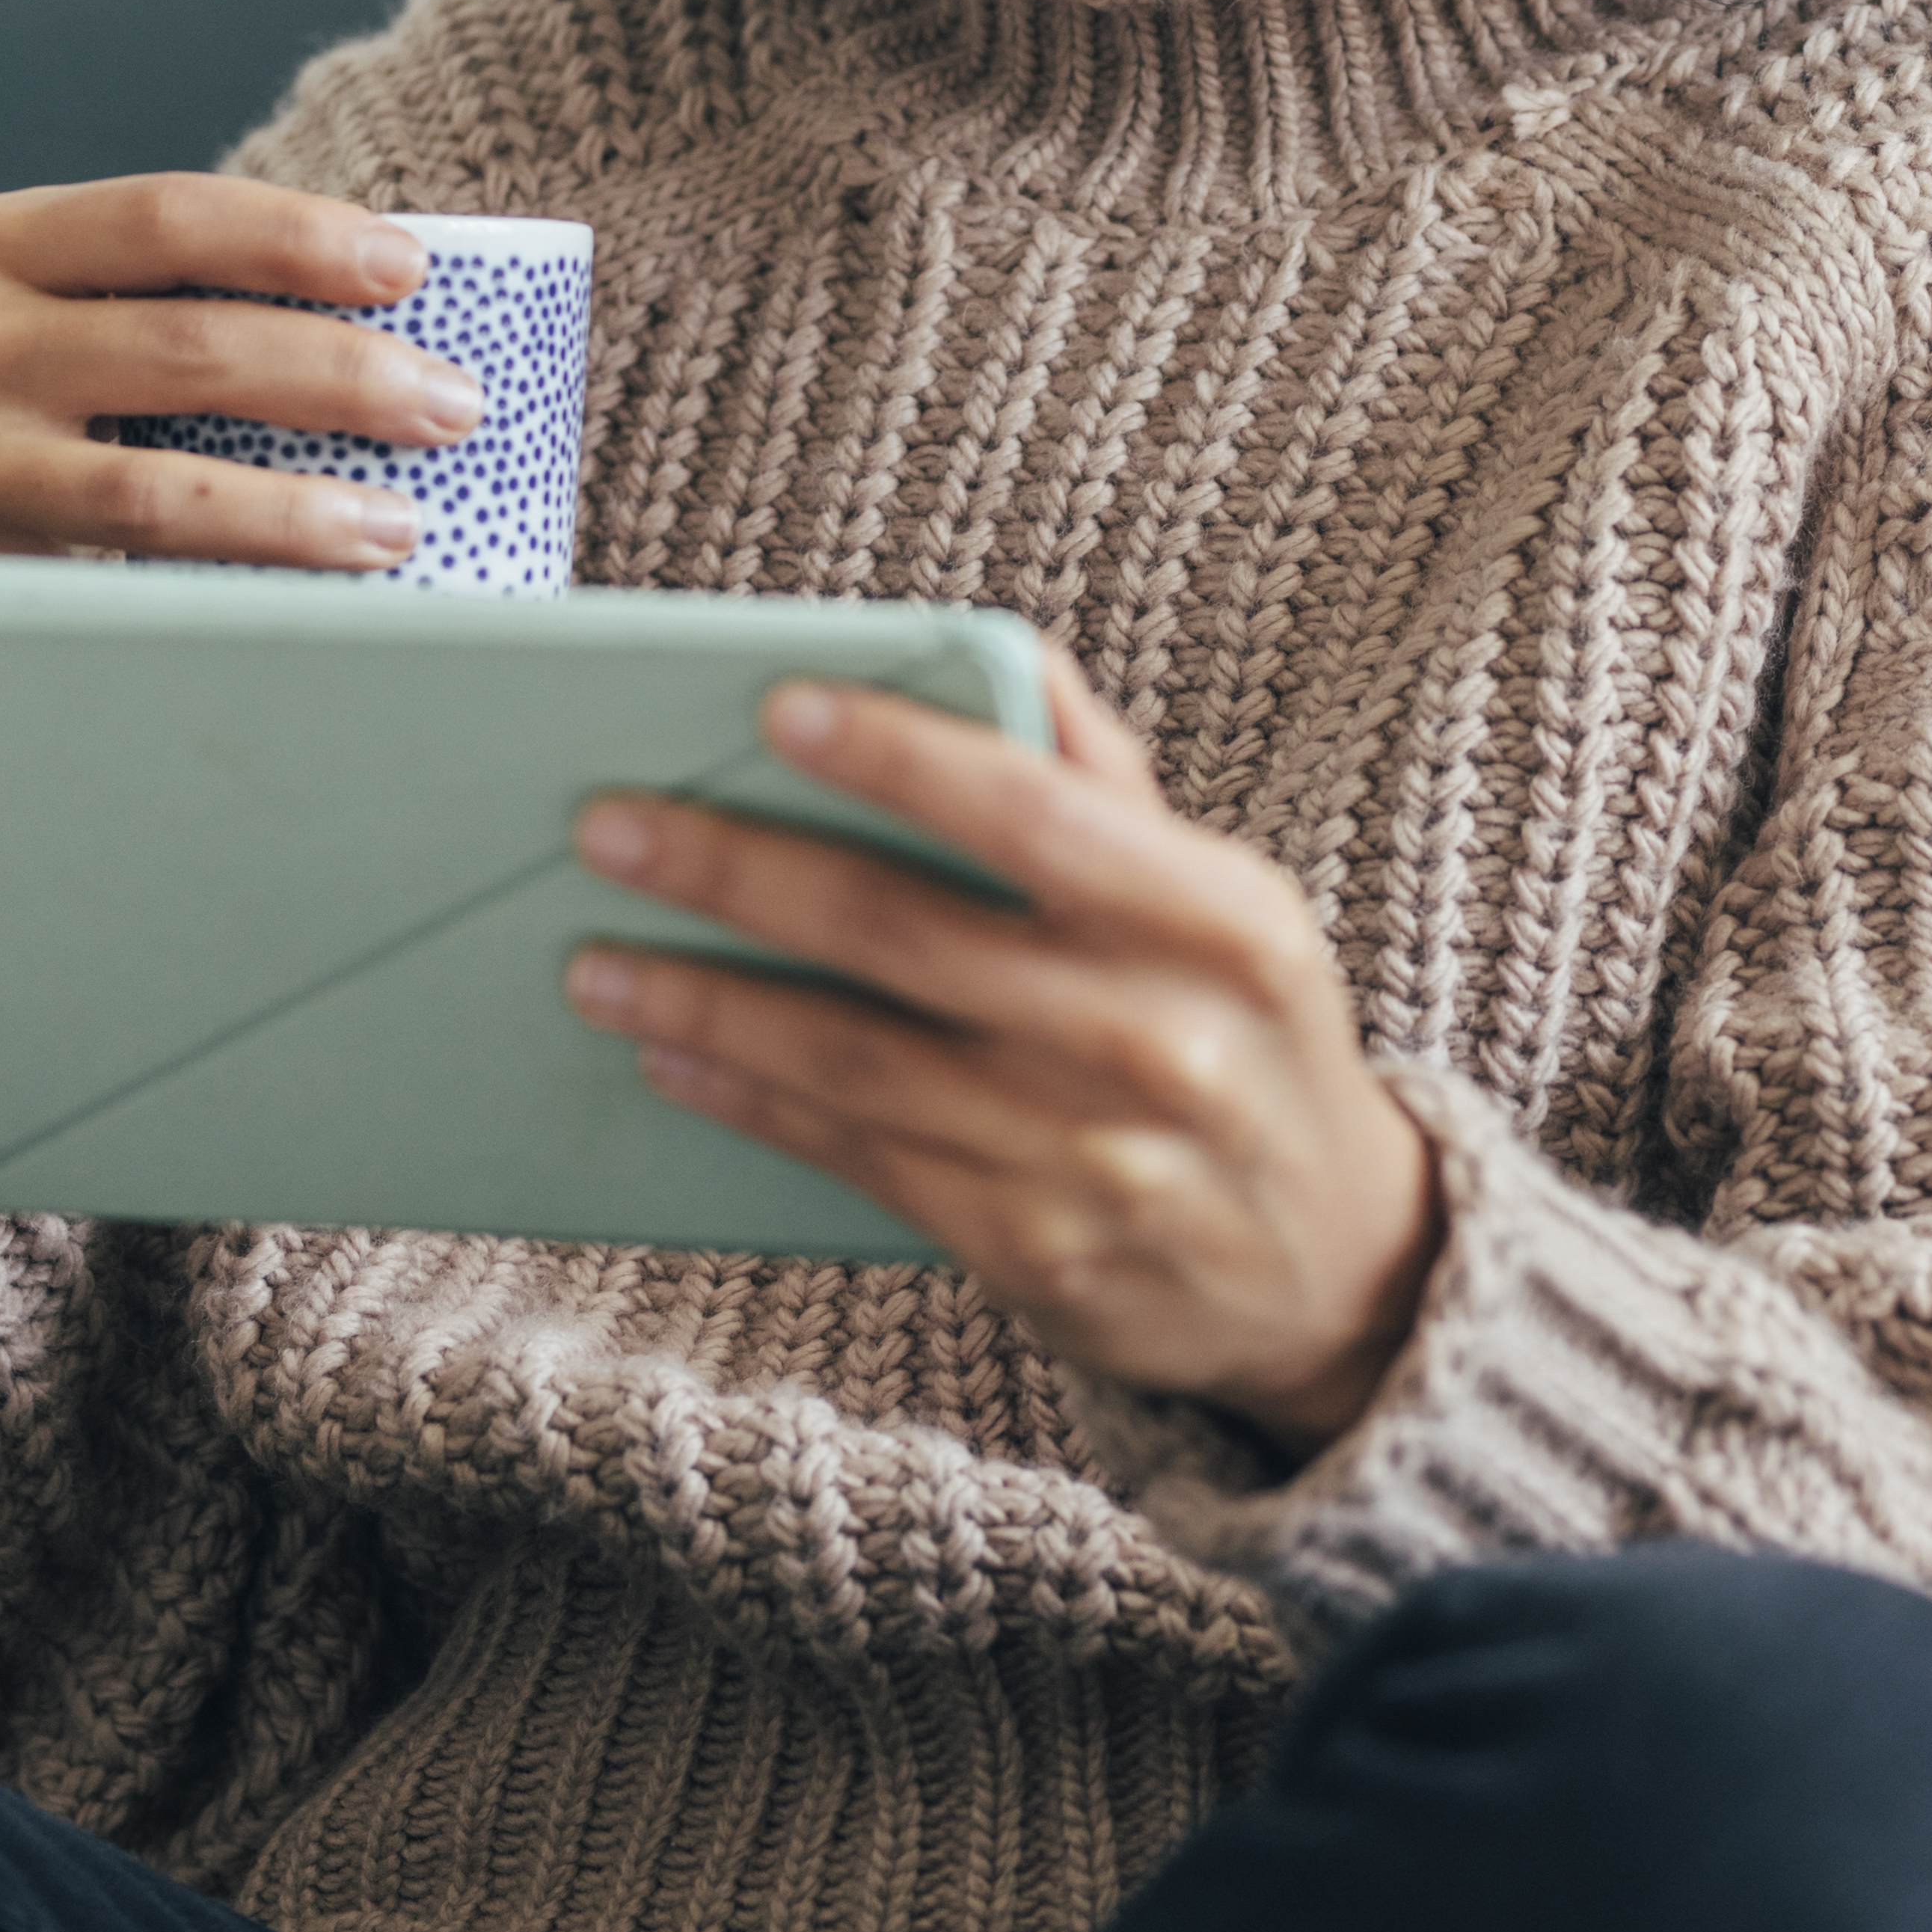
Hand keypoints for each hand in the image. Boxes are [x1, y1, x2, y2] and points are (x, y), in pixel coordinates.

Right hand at [0, 174, 481, 613]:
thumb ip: (131, 304)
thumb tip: (356, 331)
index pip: (171, 216)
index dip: (301, 236)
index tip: (409, 265)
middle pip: (193, 346)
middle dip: (345, 377)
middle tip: (452, 404)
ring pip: (157, 484)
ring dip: (298, 511)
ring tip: (400, 528)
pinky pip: (106, 584)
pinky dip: (219, 594)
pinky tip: (297, 604)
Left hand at [561, 651, 1442, 1454]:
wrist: (1337, 1271)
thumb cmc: (1246, 1039)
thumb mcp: (1228, 907)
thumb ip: (1110, 787)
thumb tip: (1006, 660)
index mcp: (1228, 922)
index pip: (1040, 816)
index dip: (902, 759)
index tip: (775, 705)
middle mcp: (1164, 1040)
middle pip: (912, 938)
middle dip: (741, 872)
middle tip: (611, 825)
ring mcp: (1096, 1159)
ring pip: (858, 1062)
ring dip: (707, 999)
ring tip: (594, 953)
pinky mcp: (1033, 1252)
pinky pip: (858, 1157)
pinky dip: (749, 1100)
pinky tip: (671, 1052)